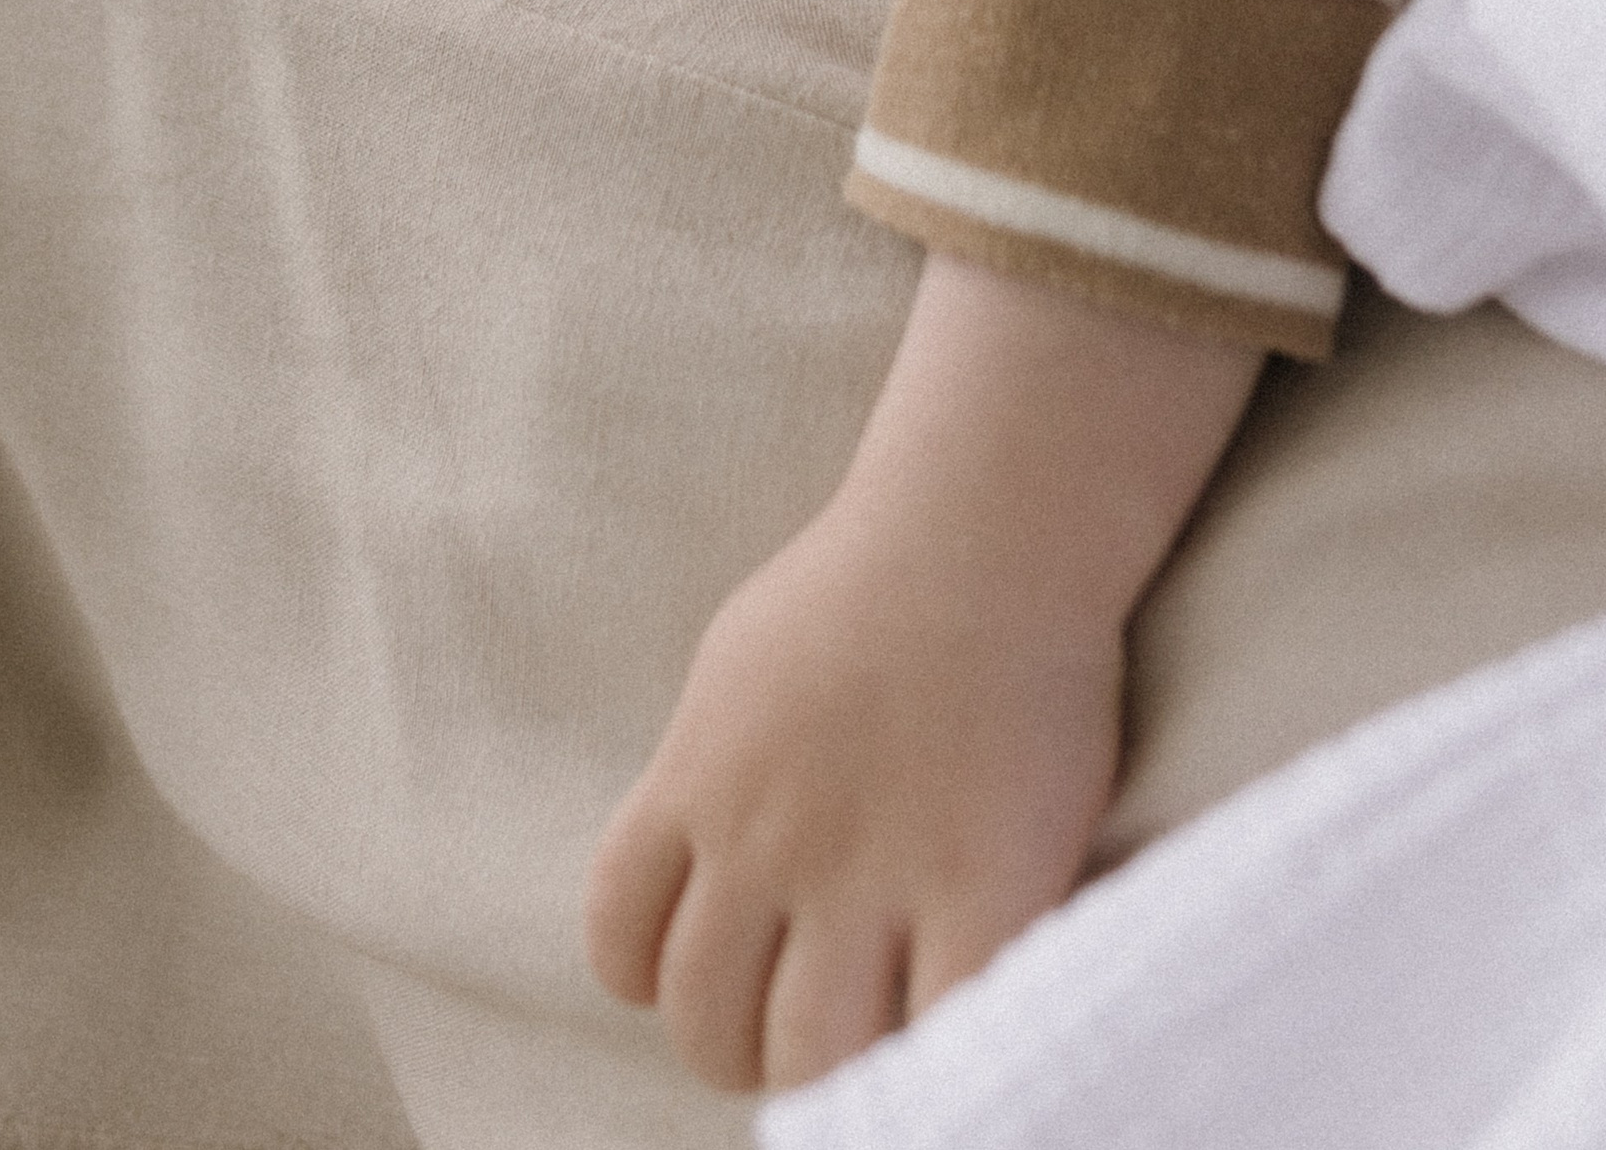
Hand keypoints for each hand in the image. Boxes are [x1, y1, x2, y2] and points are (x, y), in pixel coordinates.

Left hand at [586, 472, 1123, 1091]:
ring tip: (876, 1049)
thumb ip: (711, 767)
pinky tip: (954, 1034)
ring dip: (831, 1079)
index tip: (717, 976)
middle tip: (804, 1034)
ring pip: (807, 1058)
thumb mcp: (740, 665)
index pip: (620, 943)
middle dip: (744, 1051)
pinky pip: (939, 1034)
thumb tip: (699, 845)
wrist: (985, 526)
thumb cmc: (870, 582)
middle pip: (706, 1021)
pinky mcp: (980, 888)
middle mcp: (762, 839)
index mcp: (697, 781)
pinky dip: (939, 1061)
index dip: (659, 983)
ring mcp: (867, 870)